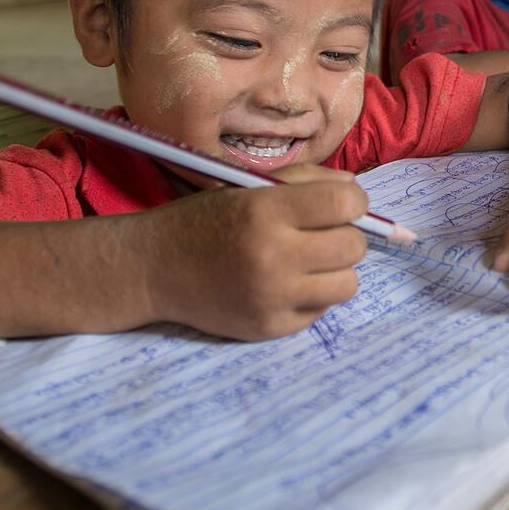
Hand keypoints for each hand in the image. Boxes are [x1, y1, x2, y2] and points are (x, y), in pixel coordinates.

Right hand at [146, 165, 368, 339]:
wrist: (153, 268)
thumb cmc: (206, 220)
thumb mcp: (250, 187)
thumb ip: (306, 181)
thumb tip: (355, 189)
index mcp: (266, 211)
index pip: (346, 205)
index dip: (355, 203)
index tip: (344, 205)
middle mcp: (271, 256)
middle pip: (354, 247)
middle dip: (346, 236)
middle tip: (323, 234)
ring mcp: (271, 297)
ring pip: (347, 284)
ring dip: (336, 271)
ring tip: (308, 262)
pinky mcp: (269, 328)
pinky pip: (321, 311)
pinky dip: (312, 297)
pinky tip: (286, 285)